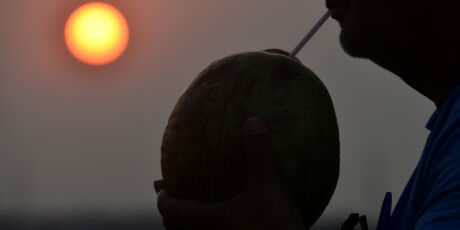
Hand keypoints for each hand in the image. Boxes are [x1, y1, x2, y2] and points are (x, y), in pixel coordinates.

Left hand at [154, 117, 305, 229]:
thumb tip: (252, 120)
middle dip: (169, 211)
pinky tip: (222, 221)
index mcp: (208, 221)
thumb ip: (260, 155)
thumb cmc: (278, 227)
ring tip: (187, 210)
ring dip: (183, 223)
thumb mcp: (271, 188)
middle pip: (174, 228)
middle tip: (167, 195)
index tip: (159, 186)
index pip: (172, 211)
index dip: (163, 198)